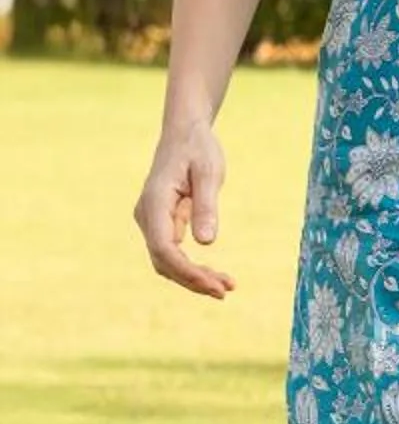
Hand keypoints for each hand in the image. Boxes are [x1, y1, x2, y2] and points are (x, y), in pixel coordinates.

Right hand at [134, 118, 236, 297]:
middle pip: (164, 261)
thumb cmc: (198, 148)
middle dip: (193, 280)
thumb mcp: (209, 172)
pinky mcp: (160, 224)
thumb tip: (206, 242)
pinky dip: (192, 267)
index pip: (164, 248)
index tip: (214, 285)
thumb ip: (207, 205)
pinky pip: (172, 252)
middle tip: (226, 291)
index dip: (187, 271)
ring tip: (227, 286)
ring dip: (193, 277)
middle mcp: (146, 215)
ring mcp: (150, 221)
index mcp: (155, 201)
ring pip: (166, 261)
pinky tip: (216, 276)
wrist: (185, 133)